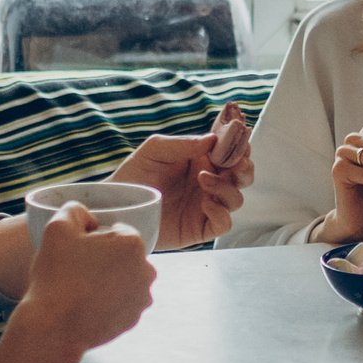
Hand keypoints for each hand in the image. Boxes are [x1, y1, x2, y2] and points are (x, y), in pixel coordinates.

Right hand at [0, 202, 156, 362]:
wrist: (47, 333)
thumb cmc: (49, 281)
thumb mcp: (55, 233)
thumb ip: (72, 213)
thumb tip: (83, 212)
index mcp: (132, 244)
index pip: (114, 232)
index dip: (90, 239)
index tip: (71, 255)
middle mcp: (145, 272)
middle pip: (121, 257)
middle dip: (99, 262)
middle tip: (70, 274)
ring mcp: (140, 301)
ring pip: (120, 282)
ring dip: (101, 284)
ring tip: (71, 294)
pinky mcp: (129, 323)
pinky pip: (115, 306)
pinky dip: (100, 306)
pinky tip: (78, 311)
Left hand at [111, 127, 253, 250]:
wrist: (118, 206)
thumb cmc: (134, 174)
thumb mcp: (155, 150)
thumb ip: (184, 143)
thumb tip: (213, 140)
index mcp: (201, 160)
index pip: (230, 150)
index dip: (240, 143)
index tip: (241, 135)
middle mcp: (208, 182)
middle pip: (242, 175)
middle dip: (245, 167)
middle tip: (237, 163)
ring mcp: (206, 205)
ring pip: (236, 198)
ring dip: (227, 187)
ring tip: (203, 179)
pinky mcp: (200, 228)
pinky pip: (223, 223)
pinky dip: (221, 212)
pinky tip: (205, 203)